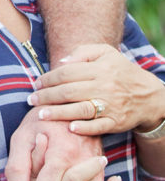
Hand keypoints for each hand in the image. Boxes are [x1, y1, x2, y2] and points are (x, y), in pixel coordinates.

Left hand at [26, 44, 164, 134]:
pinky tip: (70, 128)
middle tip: (31, 100)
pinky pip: (98, 127)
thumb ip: (83, 52)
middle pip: (69, 92)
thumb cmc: (120, 72)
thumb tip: (61, 62)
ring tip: (41, 115)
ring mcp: (111, 106)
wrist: (148, 95)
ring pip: (80, 110)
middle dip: (47, 96)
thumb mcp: (106, 53)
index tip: (36, 83)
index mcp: (100, 69)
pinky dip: (84, 128)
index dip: (48, 78)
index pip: (67, 73)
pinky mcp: (116, 122)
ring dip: (58, 113)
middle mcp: (105, 87)